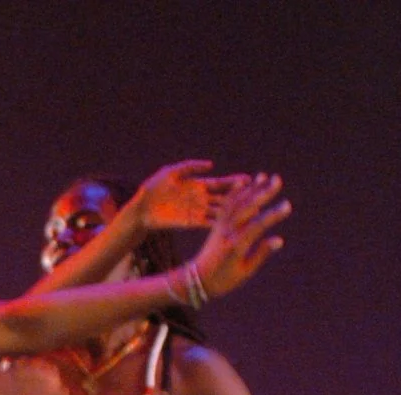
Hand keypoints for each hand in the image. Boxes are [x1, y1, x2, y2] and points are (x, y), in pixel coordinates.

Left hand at [131, 161, 248, 230]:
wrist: (141, 208)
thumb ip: (191, 167)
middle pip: (226, 197)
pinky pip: (209, 223)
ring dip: (235, 212)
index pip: (221, 183)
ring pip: (221, 211)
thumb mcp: (171, 172)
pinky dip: (221, 223)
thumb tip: (212, 165)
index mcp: (198, 185)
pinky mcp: (191, 222)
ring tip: (252, 211)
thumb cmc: (153, 187)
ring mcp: (198, 211)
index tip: (250, 179)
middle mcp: (202, 198)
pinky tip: (233, 225)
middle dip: (242, 197)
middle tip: (259, 195)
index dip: (235, 182)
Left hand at [192, 173, 289, 298]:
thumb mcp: (244, 271)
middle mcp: (227, 233)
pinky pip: (225, 207)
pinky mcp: (215, 226)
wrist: (196, 281)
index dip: (273, 215)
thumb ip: (260, 254)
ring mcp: (220, 228)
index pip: (257, 227)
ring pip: (236, 204)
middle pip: (247, 209)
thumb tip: (279, 240)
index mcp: (236, 246)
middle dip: (262, 193)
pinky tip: (242, 182)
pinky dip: (234, 194)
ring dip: (250, 189)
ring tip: (264, 175)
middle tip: (278, 179)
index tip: (287, 206)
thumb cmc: (223, 280)